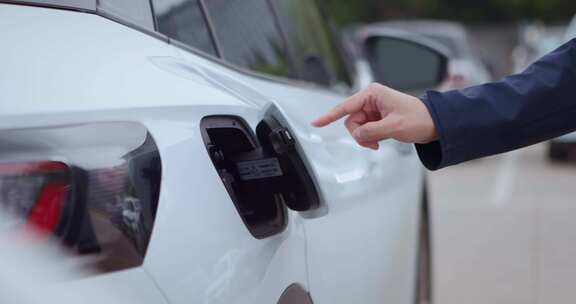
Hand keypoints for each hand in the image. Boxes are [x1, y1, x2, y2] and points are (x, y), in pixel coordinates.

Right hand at [312, 83, 437, 149]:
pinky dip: (370, 138)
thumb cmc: (418, 118)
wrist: (434, 123)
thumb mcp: (394, 126)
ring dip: (366, 137)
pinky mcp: (376, 118)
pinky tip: (381, 139)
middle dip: (360, 134)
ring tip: (381, 141)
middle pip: (351, 121)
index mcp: (373, 94)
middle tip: (374, 143)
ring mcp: (373, 109)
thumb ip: (372, 131)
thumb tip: (357, 135)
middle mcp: (370, 99)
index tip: (316, 123)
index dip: (329, 116)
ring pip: (357, 127)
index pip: (346, 107)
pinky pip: (365, 130)